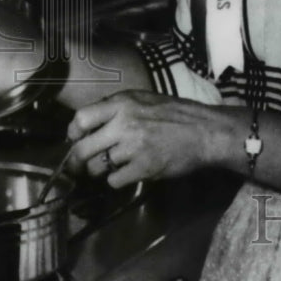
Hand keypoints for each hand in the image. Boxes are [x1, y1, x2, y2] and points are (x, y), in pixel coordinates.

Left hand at [66, 88, 214, 188]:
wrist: (206, 131)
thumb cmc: (177, 114)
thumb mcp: (146, 99)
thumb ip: (118, 108)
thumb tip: (89, 123)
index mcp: (123, 103)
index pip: (81, 118)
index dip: (74, 132)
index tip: (77, 138)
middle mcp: (124, 123)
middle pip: (82, 149)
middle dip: (78, 160)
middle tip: (80, 165)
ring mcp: (133, 147)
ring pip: (97, 167)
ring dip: (102, 170)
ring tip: (115, 165)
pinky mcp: (143, 168)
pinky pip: (114, 180)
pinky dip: (119, 179)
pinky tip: (130, 172)